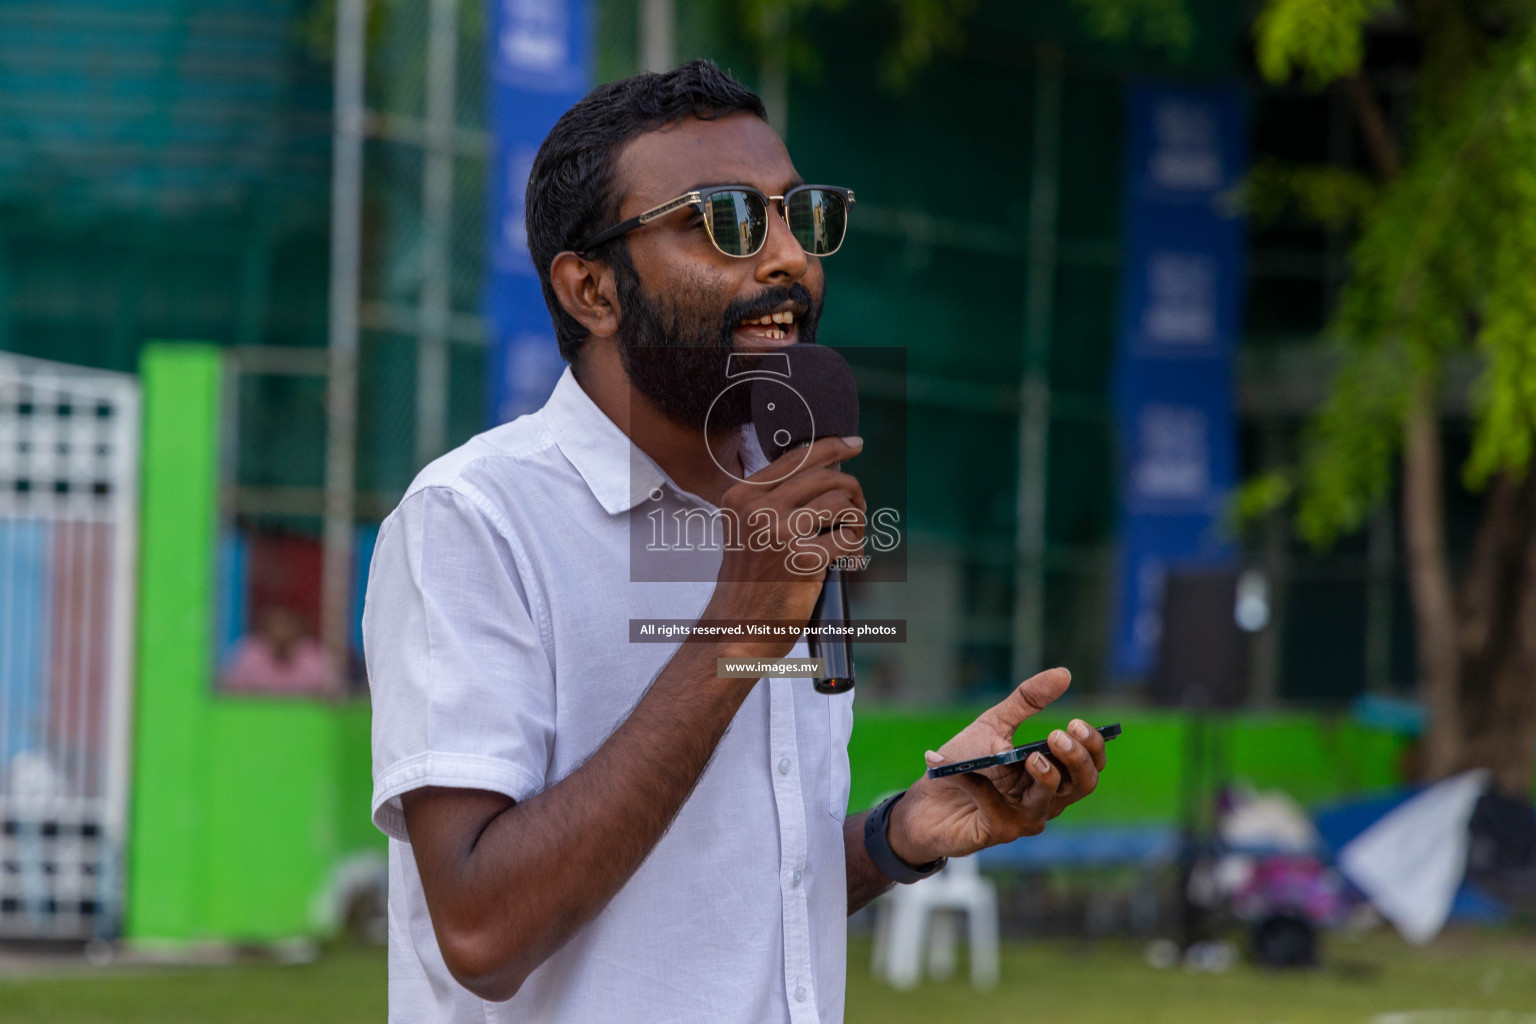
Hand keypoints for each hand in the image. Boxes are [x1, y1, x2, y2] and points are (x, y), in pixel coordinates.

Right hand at [699, 435, 865, 658]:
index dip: (832, 446)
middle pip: (824, 476)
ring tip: (851, 535)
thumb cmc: (749, 581)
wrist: (738, 628)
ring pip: (840, 502)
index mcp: (741, 496)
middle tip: (858, 506)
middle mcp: (757, 509)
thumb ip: (774, 499)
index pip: (795, 457)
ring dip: (856, 517)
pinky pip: (848, 537)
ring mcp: (780, 533)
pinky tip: (849, 558)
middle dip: (851, 488)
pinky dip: (856, 547)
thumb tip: (825, 468)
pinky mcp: (803, 560)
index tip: (853, 444)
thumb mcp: (747, 529)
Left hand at [885, 668, 1106, 863]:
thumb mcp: (993, 724)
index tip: (1075, 723)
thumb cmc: (963, 762)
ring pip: (1050, 800)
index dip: (1091, 745)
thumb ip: (1027, 701)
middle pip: (1083, 784)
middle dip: (1076, 759)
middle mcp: (1046, 798)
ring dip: (1043, 775)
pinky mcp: (1000, 831)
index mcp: (1051, 772)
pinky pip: (998, 806)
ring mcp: (1025, 818)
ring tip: (1031, 755)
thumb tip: (1064, 673)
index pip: (1090, 763)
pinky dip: (978, 785)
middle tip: (1057, 736)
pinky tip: (959, 771)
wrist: (926, 801)